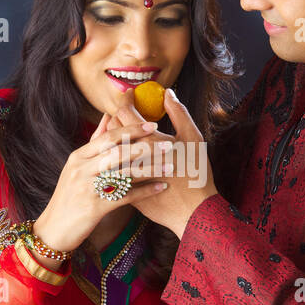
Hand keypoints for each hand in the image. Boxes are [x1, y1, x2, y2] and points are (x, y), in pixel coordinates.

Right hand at [31, 114, 178, 252]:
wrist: (54, 229)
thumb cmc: (69, 196)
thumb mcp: (76, 167)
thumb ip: (95, 142)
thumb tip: (108, 116)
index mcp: (79, 157)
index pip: (108, 138)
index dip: (132, 130)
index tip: (153, 124)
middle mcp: (82, 170)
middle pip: (118, 153)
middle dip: (146, 147)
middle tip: (169, 143)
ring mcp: (88, 189)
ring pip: (124, 174)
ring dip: (150, 169)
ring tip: (170, 165)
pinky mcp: (95, 208)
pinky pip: (125, 197)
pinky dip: (145, 191)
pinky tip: (161, 187)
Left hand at [119, 88, 217, 236]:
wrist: (193, 212)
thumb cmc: (196, 174)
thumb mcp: (193, 139)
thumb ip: (179, 113)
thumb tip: (167, 93)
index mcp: (147, 140)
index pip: (125, 113)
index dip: (125, 100)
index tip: (129, 95)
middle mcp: (131, 157)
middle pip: (112, 130)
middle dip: (117, 118)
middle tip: (126, 114)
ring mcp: (124, 175)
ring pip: (108, 152)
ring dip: (114, 141)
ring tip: (123, 136)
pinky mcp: (123, 191)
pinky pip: (111, 171)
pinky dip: (114, 161)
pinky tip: (122, 158)